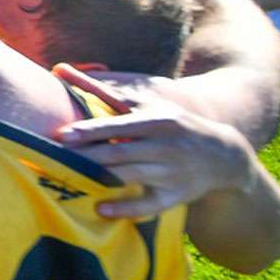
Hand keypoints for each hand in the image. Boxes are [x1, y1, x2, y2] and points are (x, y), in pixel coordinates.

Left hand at [53, 65, 256, 218]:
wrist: (223, 153)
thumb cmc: (171, 124)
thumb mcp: (147, 104)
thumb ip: (105, 92)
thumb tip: (60, 70)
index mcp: (157, 122)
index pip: (119, 126)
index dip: (91, 132)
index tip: (63, 136)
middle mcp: (165, 146)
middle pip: (121, 153)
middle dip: (89, 156)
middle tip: (56, 159)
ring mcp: (172, 172)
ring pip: (132, 177)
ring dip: (102, 179)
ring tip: (71, 180)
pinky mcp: (176, 195)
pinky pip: (150, 205)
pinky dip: (126, 208)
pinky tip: (101, 209)